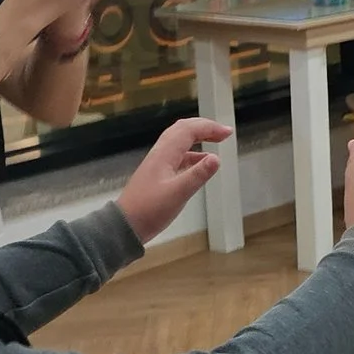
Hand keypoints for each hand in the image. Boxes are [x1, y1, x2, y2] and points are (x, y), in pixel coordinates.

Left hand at [116, 117, 234, 241]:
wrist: (125, 225)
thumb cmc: (150, 210)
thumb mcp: (178, 193)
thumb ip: (198, 175)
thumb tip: (216, 158)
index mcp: (165, 154)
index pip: (189, 130)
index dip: (209, 128)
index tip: (228, 133)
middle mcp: (160, 154)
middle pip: (182, 130)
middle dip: (203, 127)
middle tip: (223, 133)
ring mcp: (158, 164)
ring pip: (178, 142)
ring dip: (197, 139)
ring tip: (215, 144)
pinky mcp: (157, 175)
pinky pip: (177, 156)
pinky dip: (192, 154)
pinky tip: (200, 165)